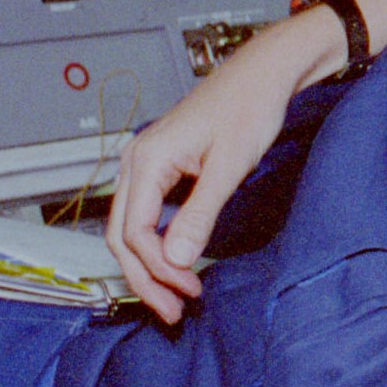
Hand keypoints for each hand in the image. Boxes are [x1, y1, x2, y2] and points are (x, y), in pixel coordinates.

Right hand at [104, 19, 323, 323]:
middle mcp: (136, 161)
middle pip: (122, 236)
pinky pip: (145, 214)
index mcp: (147, 160)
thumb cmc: (249, 106)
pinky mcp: (161, 167)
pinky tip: (178, 263)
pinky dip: (158, 243)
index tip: (187, 291)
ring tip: (177, 296)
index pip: (134, 232)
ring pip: (131, 228)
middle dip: (145, 278)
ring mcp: (146, 163)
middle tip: (173, 312)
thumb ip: (201, 213)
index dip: (157, 269)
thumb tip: (178, 260)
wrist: (264, 74)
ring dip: (151, 264)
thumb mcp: (229, 166)